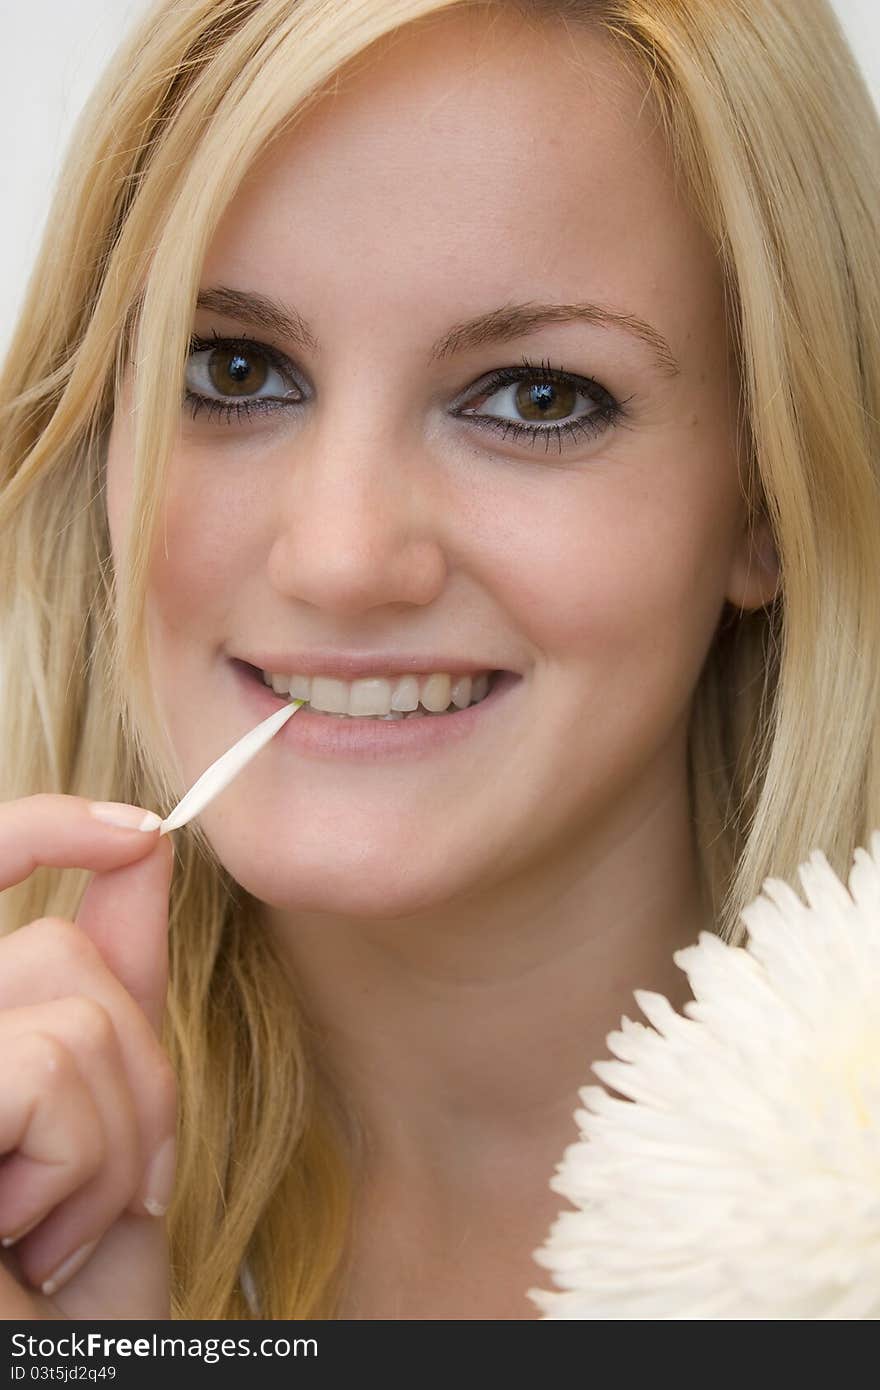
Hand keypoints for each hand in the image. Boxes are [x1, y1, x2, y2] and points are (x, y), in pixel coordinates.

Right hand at [0, 794, 174, 1318]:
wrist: (72, 1377)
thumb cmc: (74, 1297)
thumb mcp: (114, 1122)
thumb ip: (118, 988)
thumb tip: (146, 847)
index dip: (43, 829)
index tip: (140, 833)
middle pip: (54, 952)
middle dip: (134, 1064)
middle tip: (111, 1179)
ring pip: (63, 1006)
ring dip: (115, 1134)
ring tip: (60, 1230)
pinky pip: (42, 1064)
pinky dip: (84, 1156)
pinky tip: (38, 1243)